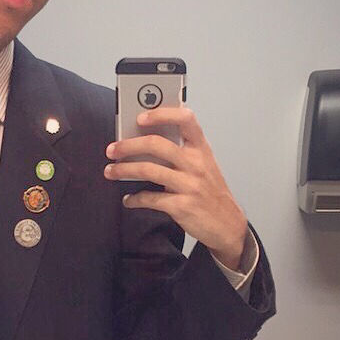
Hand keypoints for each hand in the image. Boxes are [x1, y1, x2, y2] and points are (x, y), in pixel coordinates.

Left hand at [104, 107, 247, 269]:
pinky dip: (134, 199)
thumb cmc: (210, 192)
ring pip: (148, 170)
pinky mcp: (182, 206)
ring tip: (110, 172)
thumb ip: (181, 152)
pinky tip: (128, 200)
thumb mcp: (203, 166)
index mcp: (201, 150)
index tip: (140, 117)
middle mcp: (196, 164)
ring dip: (124, 170)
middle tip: (112, 149)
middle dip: (128, 145)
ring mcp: (190, 185)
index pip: (186, 119)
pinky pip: (150, 198)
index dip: (161, 114)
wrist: (228, 225)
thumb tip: (144, 141)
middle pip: (156, 144)